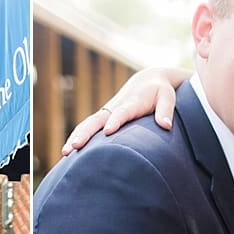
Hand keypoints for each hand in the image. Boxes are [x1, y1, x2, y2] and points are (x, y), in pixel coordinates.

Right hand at [61, 66, 184, 155]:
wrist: (147, 80)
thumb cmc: (160, 91)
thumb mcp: (168, 96)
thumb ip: (166, 110)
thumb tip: (166, 126)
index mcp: (132, 103)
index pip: (122, 112)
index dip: (115, 121)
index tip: (108, 131)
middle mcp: (115, 107)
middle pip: (97, 120)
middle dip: (86, 133)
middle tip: (75, 146)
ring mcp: (106, 113)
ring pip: (88, 124)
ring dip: (76, 137)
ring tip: (65, 152)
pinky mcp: (103, 118)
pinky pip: (87, 128)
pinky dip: (77, 137)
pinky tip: (67, 152)